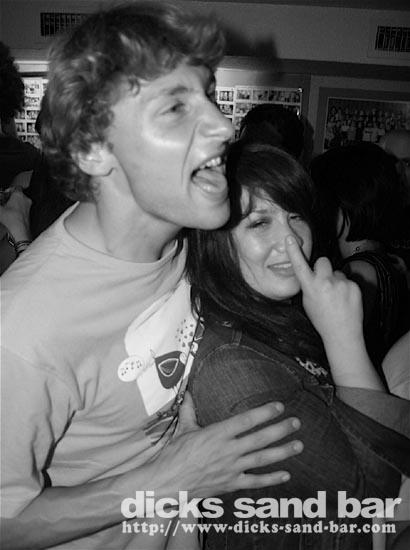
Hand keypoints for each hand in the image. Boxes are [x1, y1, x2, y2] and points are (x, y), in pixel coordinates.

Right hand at [0, 188, 31, 241]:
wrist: (19, 229)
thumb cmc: (12, 219)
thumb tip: (0, 205)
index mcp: (19, 195)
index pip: (16, 187)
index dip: (9, 190)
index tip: (4, 194)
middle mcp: (26, 199)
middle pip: (18, 194)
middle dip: (10, 197)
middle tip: (4, 201)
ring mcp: (28, 207)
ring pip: (21, 201)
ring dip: (14, 203)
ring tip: (7, 208)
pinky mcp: (29, 213)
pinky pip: (23, 208)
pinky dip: (18, 209)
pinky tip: (11, 214)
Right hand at [154, 392, 301, 497]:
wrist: (166, 484)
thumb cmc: (173, 455)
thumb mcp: (183, 429)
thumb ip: (189, 409)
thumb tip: (187, 390)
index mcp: (216, 434)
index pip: (245, 420)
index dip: (264, 413)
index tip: (279, 406)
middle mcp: (227, 450)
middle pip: (260, 439)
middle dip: (280, 430)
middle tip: (296, 423)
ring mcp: (231, 468)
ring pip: (262, 459)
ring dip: (282, 452)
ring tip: (298, 445)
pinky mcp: (231, 484)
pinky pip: (255, 481)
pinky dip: (271, 479)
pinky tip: (285, 475)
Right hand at [285, 235, 382, 388]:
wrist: (343, 334)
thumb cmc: (322, 320)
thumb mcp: (308, 303)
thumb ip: (309, 286)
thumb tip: (312, 276)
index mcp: (310, 287)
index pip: (300, 265)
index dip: (294, 251)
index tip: (289, 238)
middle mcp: (325, 282)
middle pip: (322, 261)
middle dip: (322, 268)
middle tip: (324, 282)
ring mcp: (341, 283)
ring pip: (336, 273)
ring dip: (336, 281)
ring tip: (337, 298)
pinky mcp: (354, 285)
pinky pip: (347, 280)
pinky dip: (346, 288)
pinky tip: (345, 301)